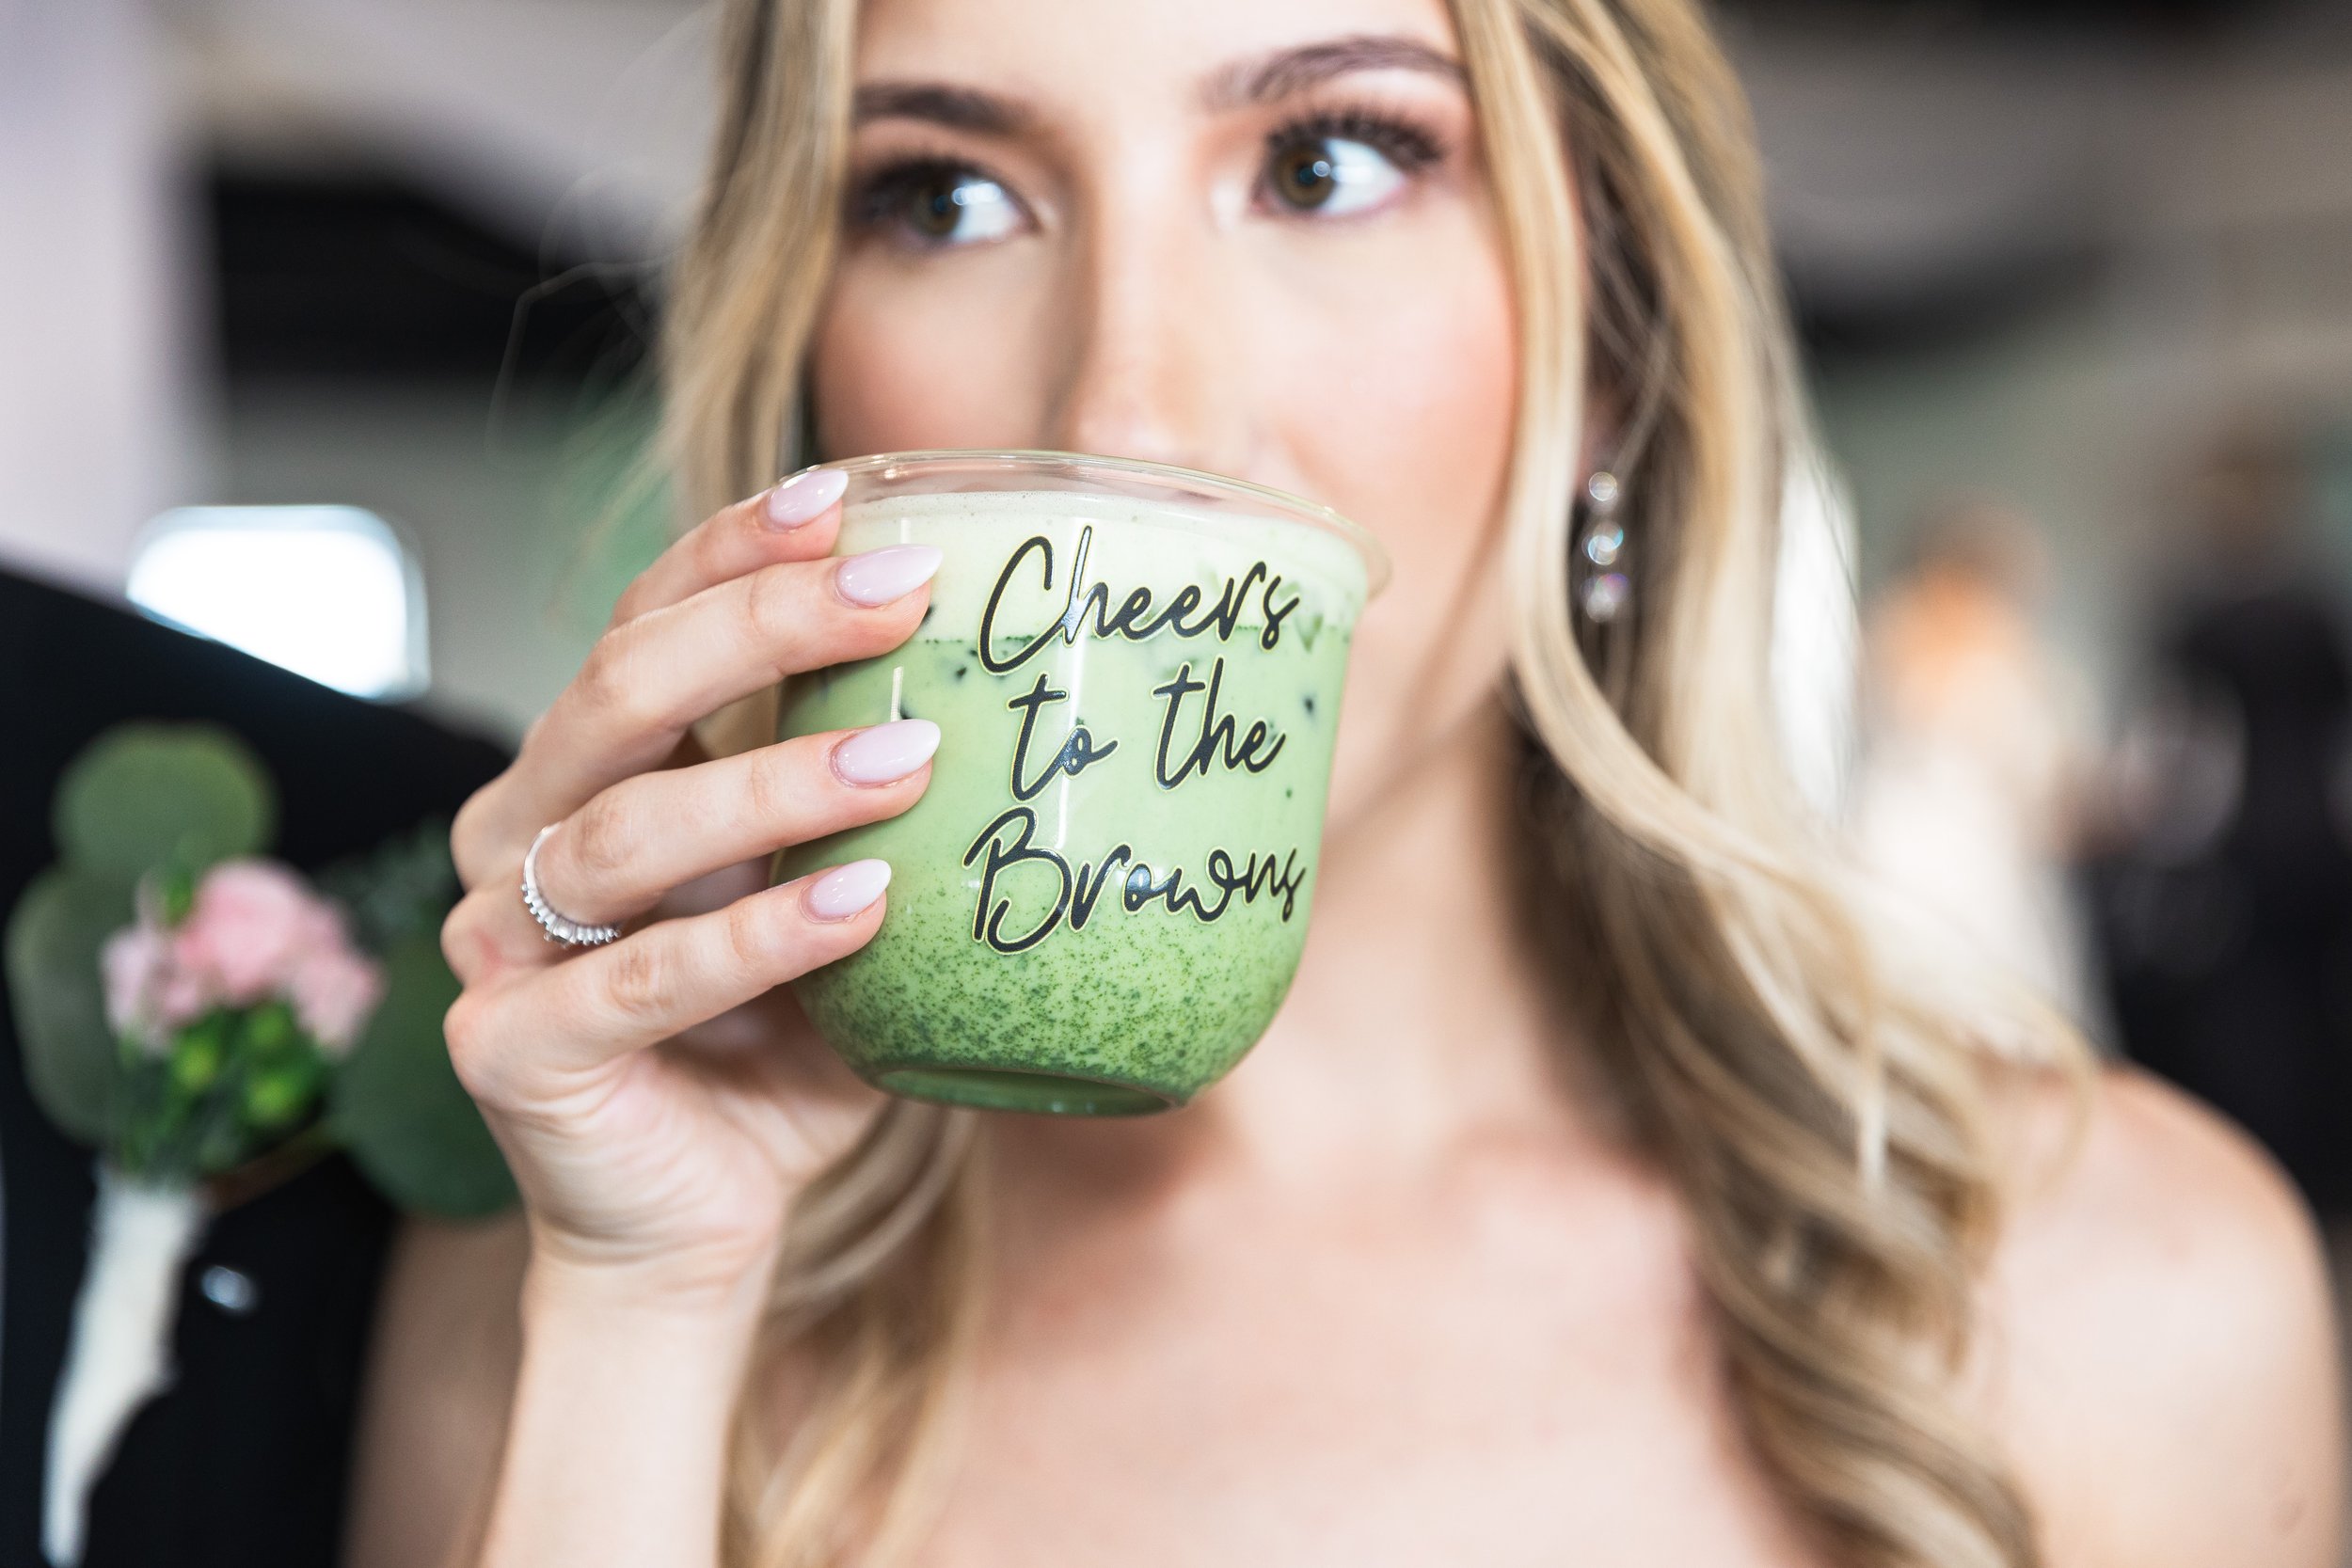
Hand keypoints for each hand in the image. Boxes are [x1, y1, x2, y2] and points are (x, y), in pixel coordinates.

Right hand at [440, 468, 943, 1309]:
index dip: (730, 552)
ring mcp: (502, 942)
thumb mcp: (835, 898)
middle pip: (619, 691)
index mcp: (587, 775)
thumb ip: (877, 808)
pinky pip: (644, 980)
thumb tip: (1041, 693)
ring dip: (777, 783)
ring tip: (913, 760)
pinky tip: (863, 905)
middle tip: (898, 594)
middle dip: (760, 625)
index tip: (843, 495)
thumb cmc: (778, 1047)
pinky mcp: (514, 1048)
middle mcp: (522, 836)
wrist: (699, 1223)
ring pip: (627, 828)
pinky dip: (761, 936)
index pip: (640, 623)